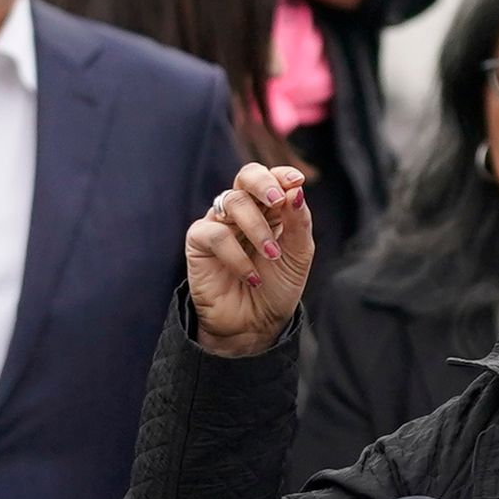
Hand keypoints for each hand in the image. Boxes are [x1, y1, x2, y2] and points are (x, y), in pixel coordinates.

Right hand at [186, 164, 315, 357]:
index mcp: (269, 208)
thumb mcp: (298, 255)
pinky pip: (216, 234)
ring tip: (272, 255)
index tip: (296, 181)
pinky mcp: (199, 242)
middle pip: (246, 176)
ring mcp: (219, 223)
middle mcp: (243, 211)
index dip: (281, 174)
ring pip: (232, 202)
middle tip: (278, 201)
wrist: (255, 324)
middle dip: (263, 183)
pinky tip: (251, 276)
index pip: (272, 178)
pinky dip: (237, 255)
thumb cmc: (277, 287)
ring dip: (257, 228)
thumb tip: (296, 189)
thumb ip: (299, 222)